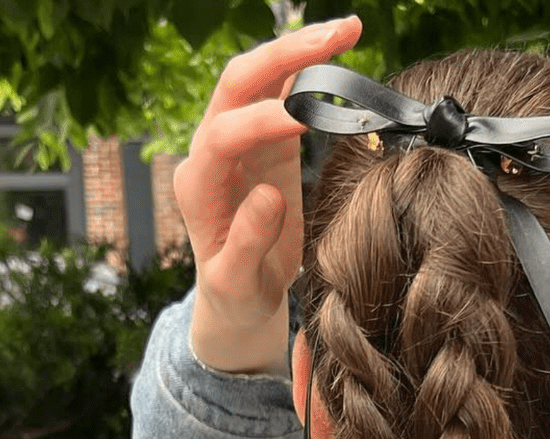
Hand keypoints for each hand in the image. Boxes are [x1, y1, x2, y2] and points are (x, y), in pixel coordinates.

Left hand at [174, 16, 363, 373]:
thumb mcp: (235, 283)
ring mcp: (240, 139)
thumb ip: (246, 242)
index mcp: (199, 184)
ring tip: (350, 30)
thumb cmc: (234, 294)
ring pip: (264, 78)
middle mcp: (212, 150)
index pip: (224, 134)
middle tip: (335, 39)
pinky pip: (286, 93)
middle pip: (239, 83)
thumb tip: (269, 195)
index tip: (304, 121)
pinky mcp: (266, 140)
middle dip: (284, 54)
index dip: (261, 122)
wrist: (238, 296)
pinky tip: (343, 52)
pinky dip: (313, 70)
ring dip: (303, 49)